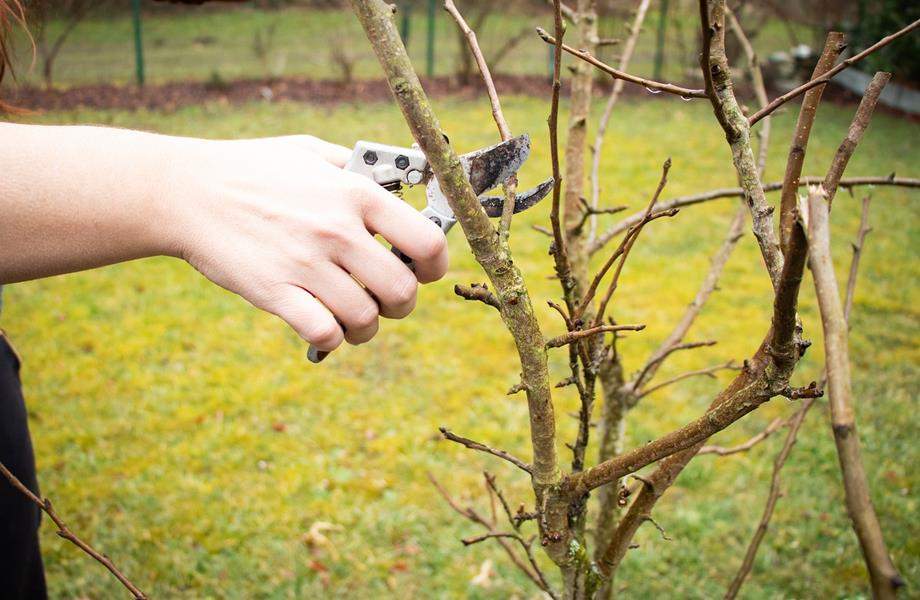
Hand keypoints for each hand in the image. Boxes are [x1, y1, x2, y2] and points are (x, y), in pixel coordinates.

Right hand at [168, 135, 448, 351]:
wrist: (186, 192)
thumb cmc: (252, 170)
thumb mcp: (310, 152)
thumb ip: (356, 168)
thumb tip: (398, 182)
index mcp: (355, 193)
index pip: (428, 242)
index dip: (435, 266)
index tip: (423, 271)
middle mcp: (337, 229)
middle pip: (403, 290)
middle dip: (402, 303)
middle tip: (386, 300)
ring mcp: (305, 263)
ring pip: (366, 319)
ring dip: (366, 327)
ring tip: (354, 319)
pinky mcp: (274, 292)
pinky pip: (324, 333)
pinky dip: (332, 339)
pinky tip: (324, 327)